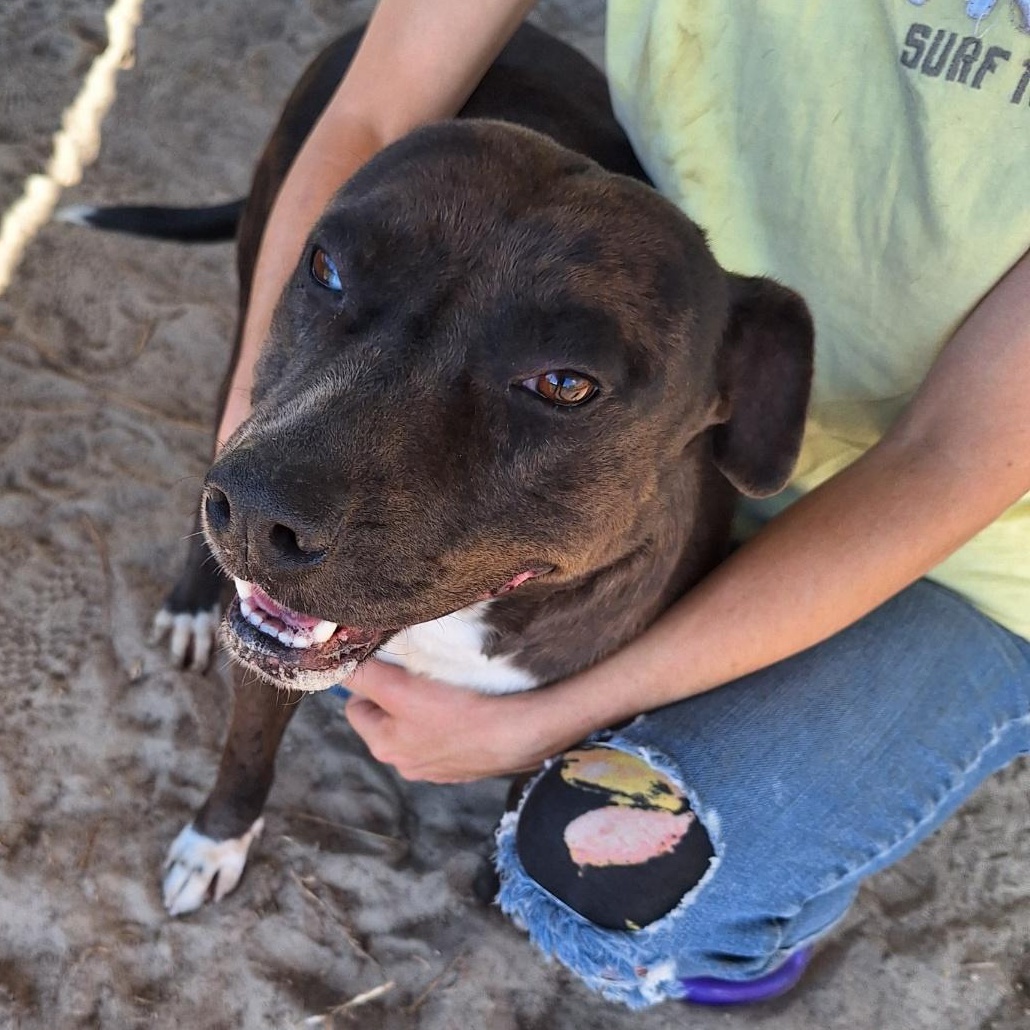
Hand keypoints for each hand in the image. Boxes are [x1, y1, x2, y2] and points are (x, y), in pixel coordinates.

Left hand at [344, 660, 584, 781]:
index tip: (387, 662)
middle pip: (388, 717)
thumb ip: (365, 678)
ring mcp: (441, 767)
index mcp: (384, 748)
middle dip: (396, 696)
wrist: (523, 733)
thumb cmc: (459, 711)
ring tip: (445, 686)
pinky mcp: (471, 763)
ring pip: (420, 726)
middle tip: (417, 671)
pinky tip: (470, 705)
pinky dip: (454, 720)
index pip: (356, 706)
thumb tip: (337, 666)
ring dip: (426, 708)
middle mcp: (408, 764)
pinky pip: (451, 734)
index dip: (368, 681)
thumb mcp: (400, 690)